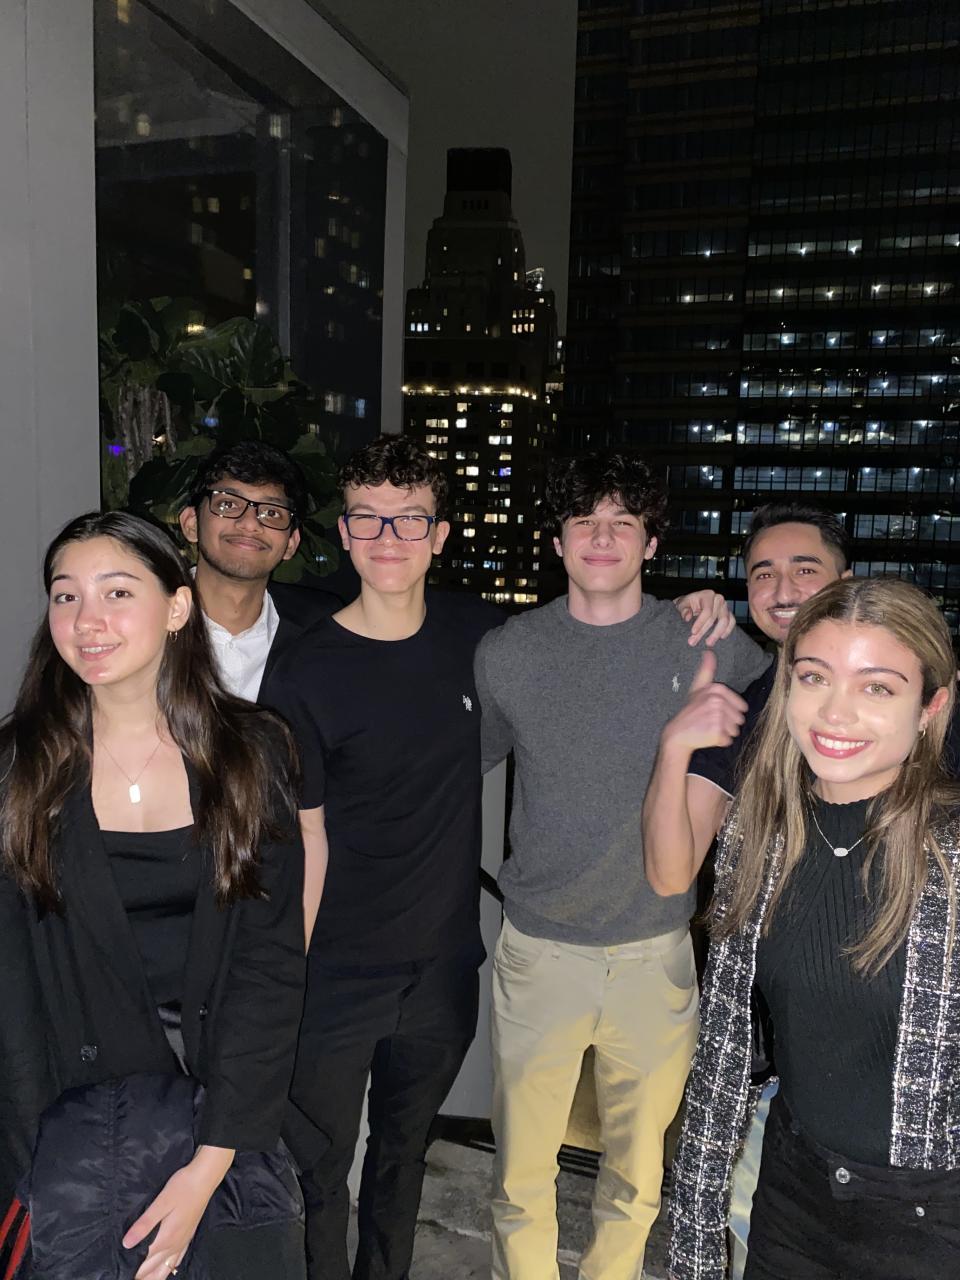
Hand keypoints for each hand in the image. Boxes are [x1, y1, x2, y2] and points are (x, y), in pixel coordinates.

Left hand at [124, 1146, 233, 1279]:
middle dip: (138, 1276)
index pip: (143, 1263)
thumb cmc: (182, 1187)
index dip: (129, 1269)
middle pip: (152, 1270)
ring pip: (165, 1270)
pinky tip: (164, 1270)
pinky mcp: (188, 1238)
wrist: (205, 1179)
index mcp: (165, 1238)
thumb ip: (144, 1224)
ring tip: (139, 1279)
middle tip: (124, 1274)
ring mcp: (182, 1243)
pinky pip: (177, 1262)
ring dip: (151, 1277)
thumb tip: (126, 1243)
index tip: (119, 1271)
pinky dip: (167, 1270)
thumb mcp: (161, 1202)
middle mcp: (174, 1245)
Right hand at [661, 650, 747, 754]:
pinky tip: (706, 736)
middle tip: (709, 721)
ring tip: (708, 728)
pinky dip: (719, 741)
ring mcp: (716, 717)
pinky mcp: (716, 732)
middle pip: (739, 719)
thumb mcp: (698, 689)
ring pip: (735, 730)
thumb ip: (706, 671)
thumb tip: (709, 652)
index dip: (729, 712)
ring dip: (724, 733)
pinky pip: (728, 740)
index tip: (713, 711)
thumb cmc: (690, 711)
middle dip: (727, 724)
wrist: (677, 733)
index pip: (741, 707)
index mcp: (717, 689)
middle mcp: (717, 701)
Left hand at [674, 589, 735, 646]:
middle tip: (694, 642)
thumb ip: (683, 610)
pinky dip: (727, 630)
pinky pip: (732, 622)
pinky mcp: (728, 614)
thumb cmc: (687, 604)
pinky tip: (721, 638)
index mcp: (707, 595)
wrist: (692, 604)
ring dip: (716, 634)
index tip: (693, 632)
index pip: (707, 611)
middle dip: (704, 632)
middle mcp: (718, 599)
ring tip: (708, 643)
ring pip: (725, 621)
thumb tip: (687, 617)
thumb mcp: (681, 605)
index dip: (700, 623)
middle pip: (714, 618)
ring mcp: (725, 607)